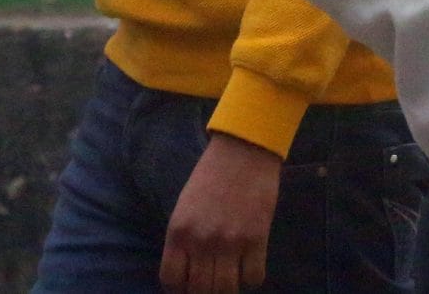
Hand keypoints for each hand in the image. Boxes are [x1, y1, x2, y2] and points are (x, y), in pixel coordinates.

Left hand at [162, 131, 281, 293]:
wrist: (244, 149)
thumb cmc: (211, 174)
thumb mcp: (185, 206)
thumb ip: (184, 238)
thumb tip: (188, 268)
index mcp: (179, 231)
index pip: (171, 280)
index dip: (179, 288)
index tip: (188, 284)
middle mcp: (201, 241)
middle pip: (199, 290)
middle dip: (204, 292)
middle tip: (212, 283)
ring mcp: (230, 241)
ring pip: (226, 289)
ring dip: (228, 289)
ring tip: (231, 279)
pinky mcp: (257, 237)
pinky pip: (254, 277)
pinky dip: (251, 278)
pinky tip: (250, 266)